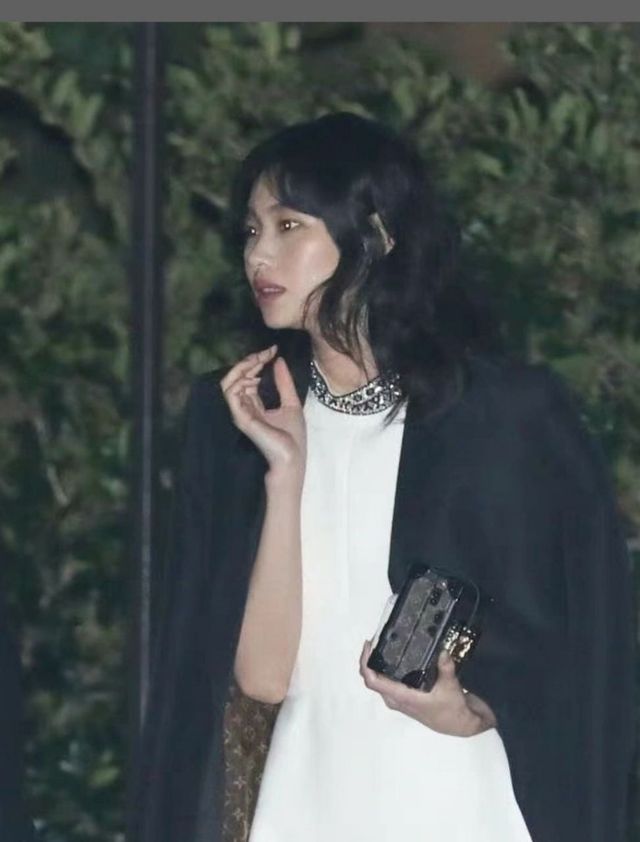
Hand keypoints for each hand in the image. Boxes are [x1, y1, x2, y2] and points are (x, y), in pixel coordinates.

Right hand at [220, 346, 305, 475]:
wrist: (292, 459)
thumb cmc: (292, 437)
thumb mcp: (290, 403)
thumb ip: (283, 383)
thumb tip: (278, 360)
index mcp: (254, 405)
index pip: (247, 378)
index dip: (256, 362)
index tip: (272, 351)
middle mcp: (244, 408)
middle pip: (235, 378)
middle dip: (248, 361)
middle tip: (265, 353)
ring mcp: (240, 413)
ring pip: (228, 383)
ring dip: (242, 369)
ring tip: (259, 363)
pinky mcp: (241, 418)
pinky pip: (231, 394)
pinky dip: (240, 382)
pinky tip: (255, 379)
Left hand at [359, 641, 496, 736]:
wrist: (460, 724)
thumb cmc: (452, 709)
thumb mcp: (450, 688)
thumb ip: (446, 669)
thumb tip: (442, 652)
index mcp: (401, 697)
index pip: (373, 681)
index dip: (366, 663)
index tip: (368, 646)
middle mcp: (396, 699)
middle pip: (373, 679)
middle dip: (370, 659)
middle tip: (376, 639)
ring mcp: (399, 699)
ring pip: (380, 680)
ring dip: (377, 663)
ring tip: (383, 643)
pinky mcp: (405, 696)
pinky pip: (388, 682)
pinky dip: (386, 668)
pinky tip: (395, 655)